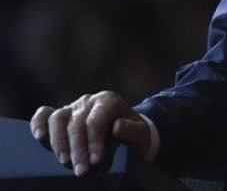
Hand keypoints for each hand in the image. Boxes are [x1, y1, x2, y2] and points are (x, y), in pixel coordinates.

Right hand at [30, 90, 150, 175]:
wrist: (129, 132)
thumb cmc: (134, 133)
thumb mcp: (141, 133)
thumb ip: (133, 129)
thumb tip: (117, 127)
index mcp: (108, 101)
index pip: (97, 120)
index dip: (94, 141)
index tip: (95, 161)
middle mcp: (89, 101)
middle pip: (76, 123)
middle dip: (77, 149)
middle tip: (81, 171)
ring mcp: (73, 107)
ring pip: (58, 118)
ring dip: (59, 142)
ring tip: (63, 161)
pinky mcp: (61, 115)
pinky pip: (45, 114)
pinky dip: (39, 123)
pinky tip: (39, 137)